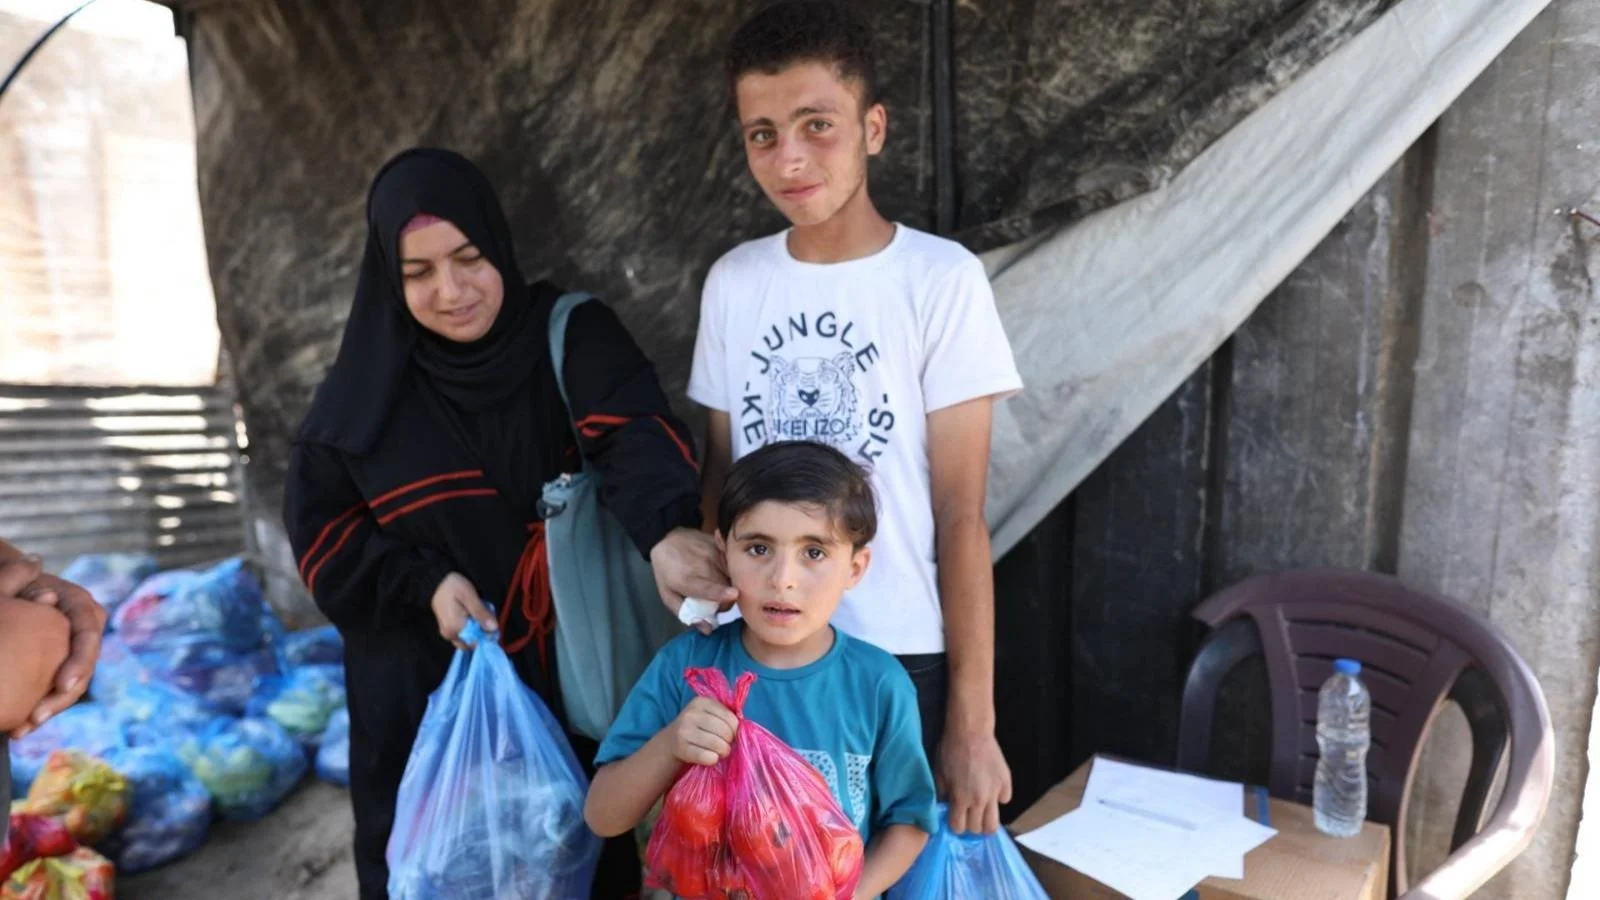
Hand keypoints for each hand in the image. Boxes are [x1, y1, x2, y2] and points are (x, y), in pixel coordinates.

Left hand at [14, 569, 104, 737]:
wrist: (8, 595)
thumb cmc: (9, 582)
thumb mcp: (12, 579)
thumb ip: (25, 580)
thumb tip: (49, 596)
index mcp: (79, 605)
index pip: (87, 634)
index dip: (79, 662)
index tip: (64, 685)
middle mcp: (85, 628)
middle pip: (84, 666)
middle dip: (62, 697)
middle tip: (36, 717)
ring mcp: (75, 649)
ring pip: (73, 685)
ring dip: (50, 709)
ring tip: (22, 729)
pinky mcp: (61, 666)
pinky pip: (57, 691)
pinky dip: (41, 709)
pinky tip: (20, 729)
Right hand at [430, 573, 495, 650]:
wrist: (437, 580)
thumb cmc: (452, 586)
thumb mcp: (469, 596)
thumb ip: (481, 613)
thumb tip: (494, 628)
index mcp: (455, 628)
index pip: (477, 641)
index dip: (487, 634)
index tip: (492, 620)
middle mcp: (450, 635)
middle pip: (473, 641)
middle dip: (482, 632)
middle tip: (484, 614)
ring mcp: (448, 633)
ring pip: (469, 638)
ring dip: (477, 628)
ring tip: (477, 611)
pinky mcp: (449, 629)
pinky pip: (464, 633)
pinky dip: (471, 626)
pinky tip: (472, 613)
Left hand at [649, 528, 737, 633]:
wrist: (666, 539)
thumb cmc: (667, 570)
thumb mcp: (668, 595)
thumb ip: (687, 614)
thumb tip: (708, 629)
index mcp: (686, 579)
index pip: (707, 587)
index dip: (721, 592)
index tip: (733, 595)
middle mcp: (702, 565)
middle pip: (726, 586)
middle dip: (726, 600)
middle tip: (717, 603)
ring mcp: (712, 553)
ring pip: (732, 574)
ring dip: (730, 585)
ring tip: (720, 588)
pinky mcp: (719, 545)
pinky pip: (732, 562)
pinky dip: (732, 571)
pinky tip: (724, 573)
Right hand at [671, 696, 738, 765]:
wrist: (671, 741)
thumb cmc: (698, 728)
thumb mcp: (709, 715)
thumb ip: (725, 716)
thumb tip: (743, 727)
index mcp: (701, 702)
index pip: (730, 717)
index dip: (735, 729)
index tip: (731, 734)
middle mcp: (691, 714)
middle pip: (725, 731)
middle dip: (729, 741)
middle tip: (725, 745)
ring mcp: (684, 731)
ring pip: (717, 744)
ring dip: (723, 752)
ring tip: (720, 752)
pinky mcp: (681, 748)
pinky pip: (707, 757)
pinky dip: (713, 760)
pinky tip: (711, 758)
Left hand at [938, 726, 1012, 833]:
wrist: (970, 731)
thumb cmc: (950, 751)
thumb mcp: (939, 774)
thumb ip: (942, 796)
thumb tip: (945, 809)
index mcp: (961, 799)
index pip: (959, 828)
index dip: (955, 824)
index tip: (954, 817)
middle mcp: (979, 800)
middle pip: (978, 829)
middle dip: (970, 824)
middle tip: (967, 813)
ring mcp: (995, 792)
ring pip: (994, 823)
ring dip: (986, 820)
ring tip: (980, 811)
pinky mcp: (1006, 782)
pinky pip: (1004, 799)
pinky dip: (998, 798)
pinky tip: (990, 789)